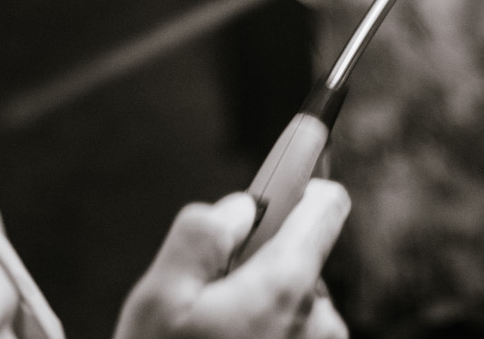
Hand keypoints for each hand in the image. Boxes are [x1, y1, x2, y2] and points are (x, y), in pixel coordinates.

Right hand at [113, 182, 349, 338]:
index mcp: (287, 285)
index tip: (292, 162)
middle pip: (302, 256)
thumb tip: (242, 205)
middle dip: (261, 261)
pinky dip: (266, 338)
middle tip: (209, 295)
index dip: (302, 178)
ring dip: (260, 310)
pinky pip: (295, 338)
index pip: (325, 204)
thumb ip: (202, 234)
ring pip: (296, 303)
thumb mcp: (158, 297)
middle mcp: (318, 320)